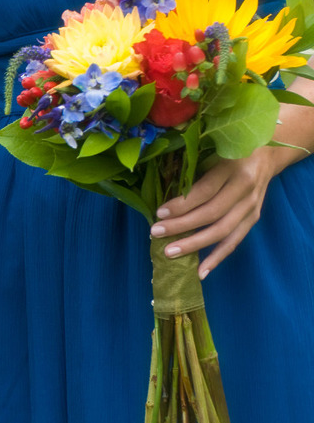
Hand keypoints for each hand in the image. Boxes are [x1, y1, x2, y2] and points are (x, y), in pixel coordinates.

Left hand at [150, 149, 279, 277]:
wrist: (267, 155)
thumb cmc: (228, 152)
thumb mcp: (212, 151)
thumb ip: (192, 168)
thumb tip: (158, 190)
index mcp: (232, 167)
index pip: (205, 191)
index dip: (182, 204)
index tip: (159, 213)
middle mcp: (245, 188)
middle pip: (212, 213)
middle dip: (181, 226)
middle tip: (155, 234)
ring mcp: (252, 205)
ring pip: (223, 231)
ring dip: (195, 244)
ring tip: (169, 253)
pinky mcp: (254, 218)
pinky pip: (235, 241)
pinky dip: (217, 258)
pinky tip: (201, 271)